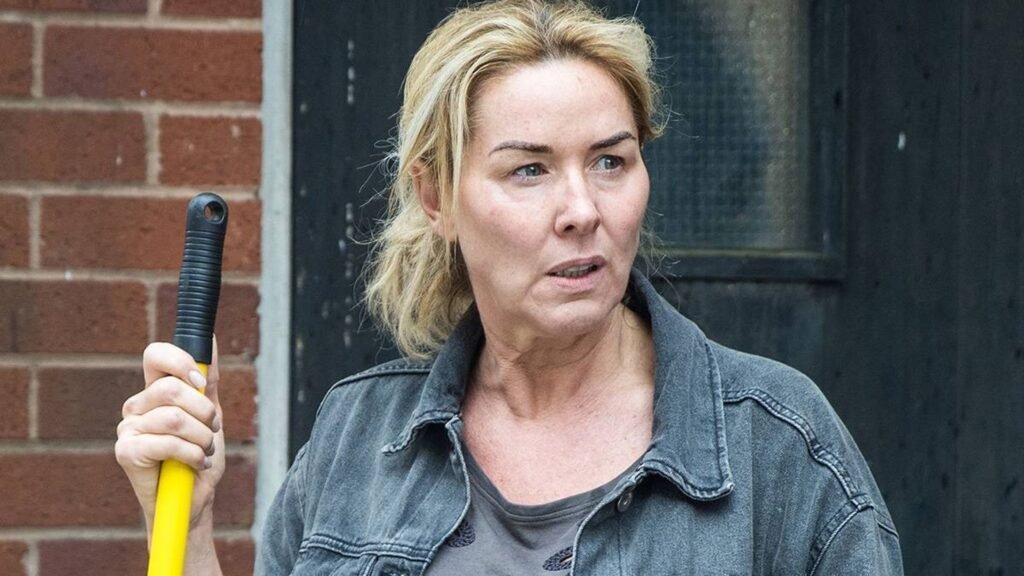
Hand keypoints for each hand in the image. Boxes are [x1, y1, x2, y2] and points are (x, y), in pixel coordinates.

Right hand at [115, 337, 225, 533]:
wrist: (192, 500)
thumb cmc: (198, 457)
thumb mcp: (210, 415)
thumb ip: (208, 381)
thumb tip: (209, 341)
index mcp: (154, 392)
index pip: (155, 355)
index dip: (180, 361)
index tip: (201, 382)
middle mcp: (137, 406)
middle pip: (171, 388)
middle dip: (204, 412)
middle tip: (211, 430)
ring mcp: (128, 428)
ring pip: (174, 417)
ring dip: (201, 437)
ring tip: (203, 450)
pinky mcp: (125, 452)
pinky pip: (167, 442)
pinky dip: (192, 454)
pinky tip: (195, 463)